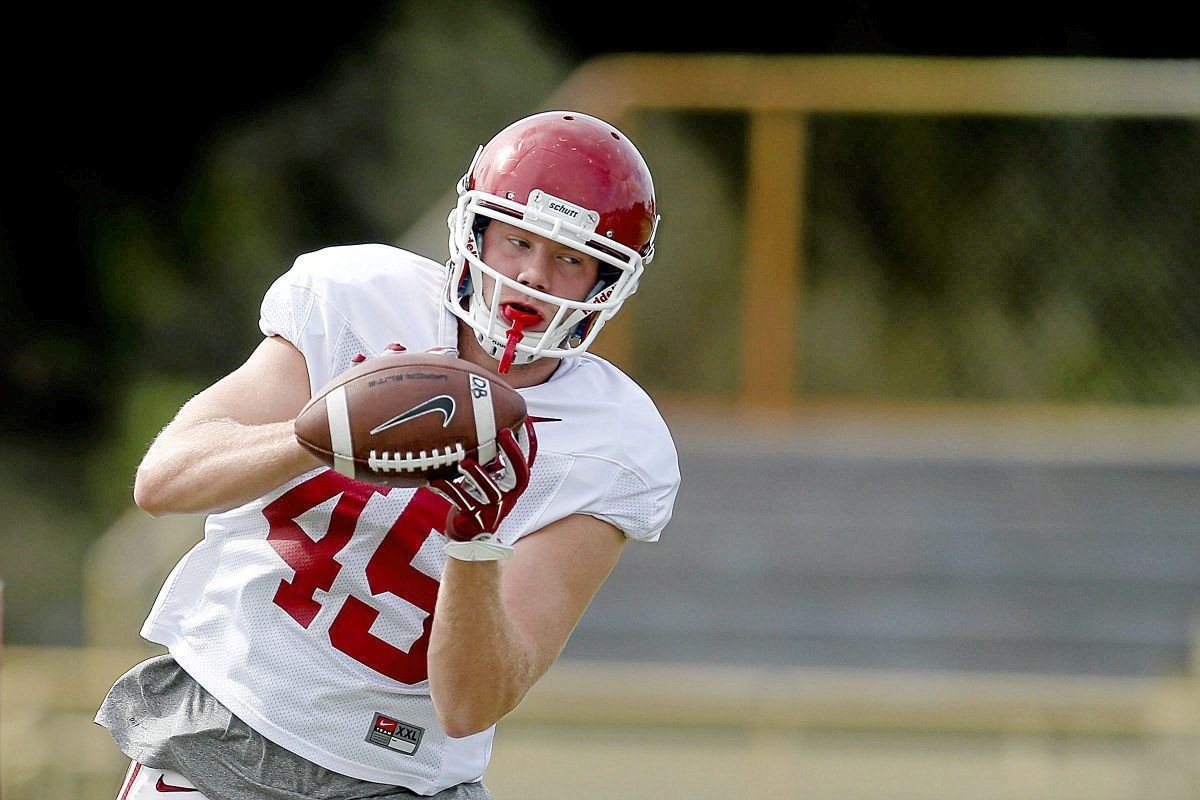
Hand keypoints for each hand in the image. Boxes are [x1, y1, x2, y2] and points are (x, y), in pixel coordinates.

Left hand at [429, 418, 536, 560]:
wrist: (470, 535)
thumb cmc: (479, 498)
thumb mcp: (490, 477)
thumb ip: (491, 458)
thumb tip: (484, 424)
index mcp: (514, 482)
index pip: (529, 459)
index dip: (528, 439)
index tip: (524, 418)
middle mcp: (509, 494)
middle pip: (519, 474)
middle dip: (513, 453)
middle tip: (504, 432)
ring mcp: (493, 507)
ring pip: (488, 490)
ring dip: (476, 474)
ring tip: (465, 462)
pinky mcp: (475, 517)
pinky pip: (461, 501)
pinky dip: (448, 489)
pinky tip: (434, 481)